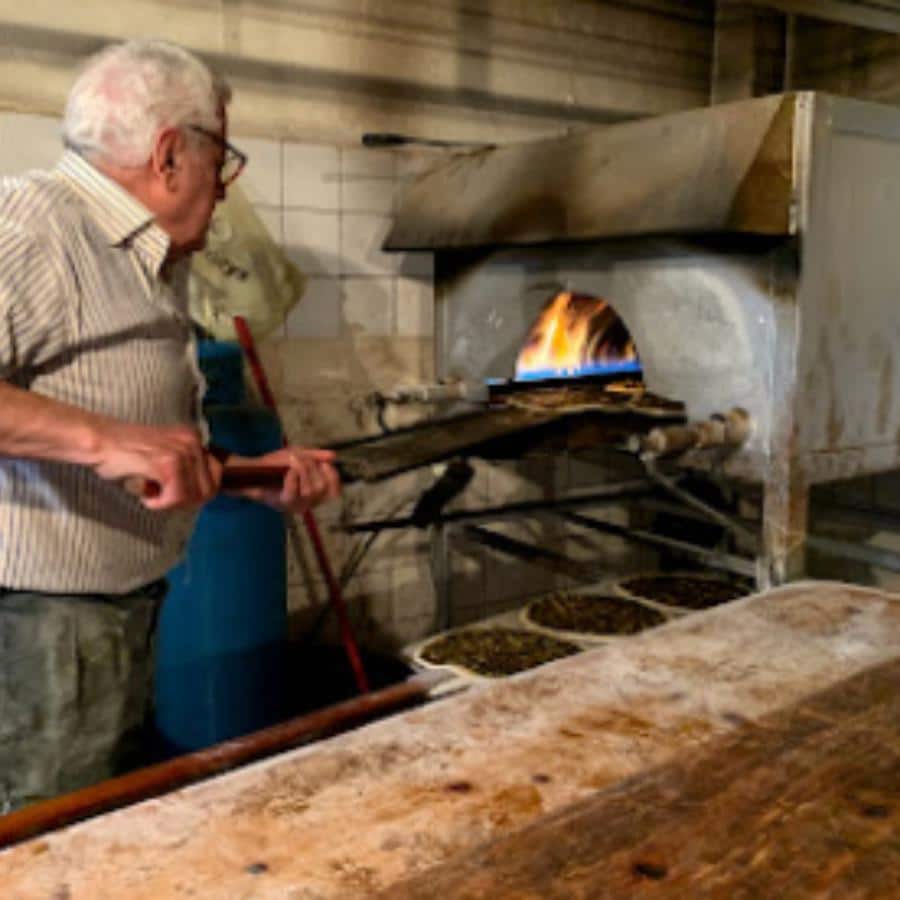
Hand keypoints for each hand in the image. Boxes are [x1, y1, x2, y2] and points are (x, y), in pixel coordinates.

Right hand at [92, 421, 222, 509]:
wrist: (97, 441)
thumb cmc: (123, 454)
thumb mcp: (162, 455)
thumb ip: (184, 468)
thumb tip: (203, 494)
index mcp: (193, 437)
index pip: (216, 474)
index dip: (197, 492)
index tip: (174, 493)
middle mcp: (192, 441)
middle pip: (209, 489)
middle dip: (186, 501)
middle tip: (161, 497)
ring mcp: (182, 451)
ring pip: (193, 496)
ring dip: (170, 503)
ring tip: (150, 493)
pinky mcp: (168, 463)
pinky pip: (177, 498)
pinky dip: (159, 504)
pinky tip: (145, 495)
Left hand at [235, 446, 340, 512]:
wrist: (252, 472)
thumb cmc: (275, 465)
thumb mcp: (297, 454)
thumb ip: (315, 456)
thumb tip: (333, 456)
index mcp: (315, 493)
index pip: (334, 491)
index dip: (333, 477)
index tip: (323, 464)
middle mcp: (309, 502)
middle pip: (322, 487)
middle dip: (313, 468)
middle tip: (301, 459)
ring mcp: (296, 504)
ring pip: (310, 490)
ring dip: (302, 470)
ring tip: (292, 461)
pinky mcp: (284, 503)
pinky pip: (294, 491)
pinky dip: (293, 477)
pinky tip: (287, 470)